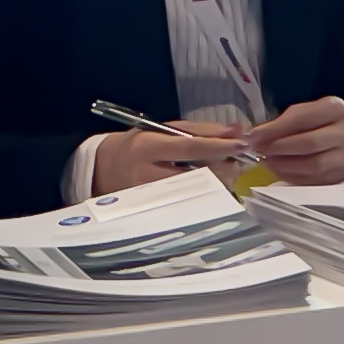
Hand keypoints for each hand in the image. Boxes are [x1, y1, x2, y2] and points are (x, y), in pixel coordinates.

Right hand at [90, 123, 240, 193]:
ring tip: (224, 169)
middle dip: (226, 166)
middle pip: (198, 174)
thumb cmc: (135, 146)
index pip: (190, 148)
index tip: (243, 143)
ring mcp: (151, 198)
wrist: (100, 170)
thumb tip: (236, 130)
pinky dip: (207, 192)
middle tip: (237, 158)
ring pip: (198, 192)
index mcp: (147, 147)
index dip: (220, 147)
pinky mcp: (156, 213)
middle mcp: (148, 175)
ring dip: (220, 180)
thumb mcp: (160, 130)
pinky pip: (190, 203)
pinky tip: (210, 184)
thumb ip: (198, 130)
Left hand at [243, 95, 343, 184]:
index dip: (275, 129)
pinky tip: (278, 169)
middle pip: (309, 143)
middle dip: (278, 148)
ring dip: (283, 165)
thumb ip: (281, 123)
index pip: (302, 119)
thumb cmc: (318, 122)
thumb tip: (255, 137)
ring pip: (313, 165)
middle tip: (259, 150)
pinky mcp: (339, 175)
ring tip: (267, 160)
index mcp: (335, 110)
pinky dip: (291, 176)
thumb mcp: (303, 112)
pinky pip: (312, 180)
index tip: (254, 135)